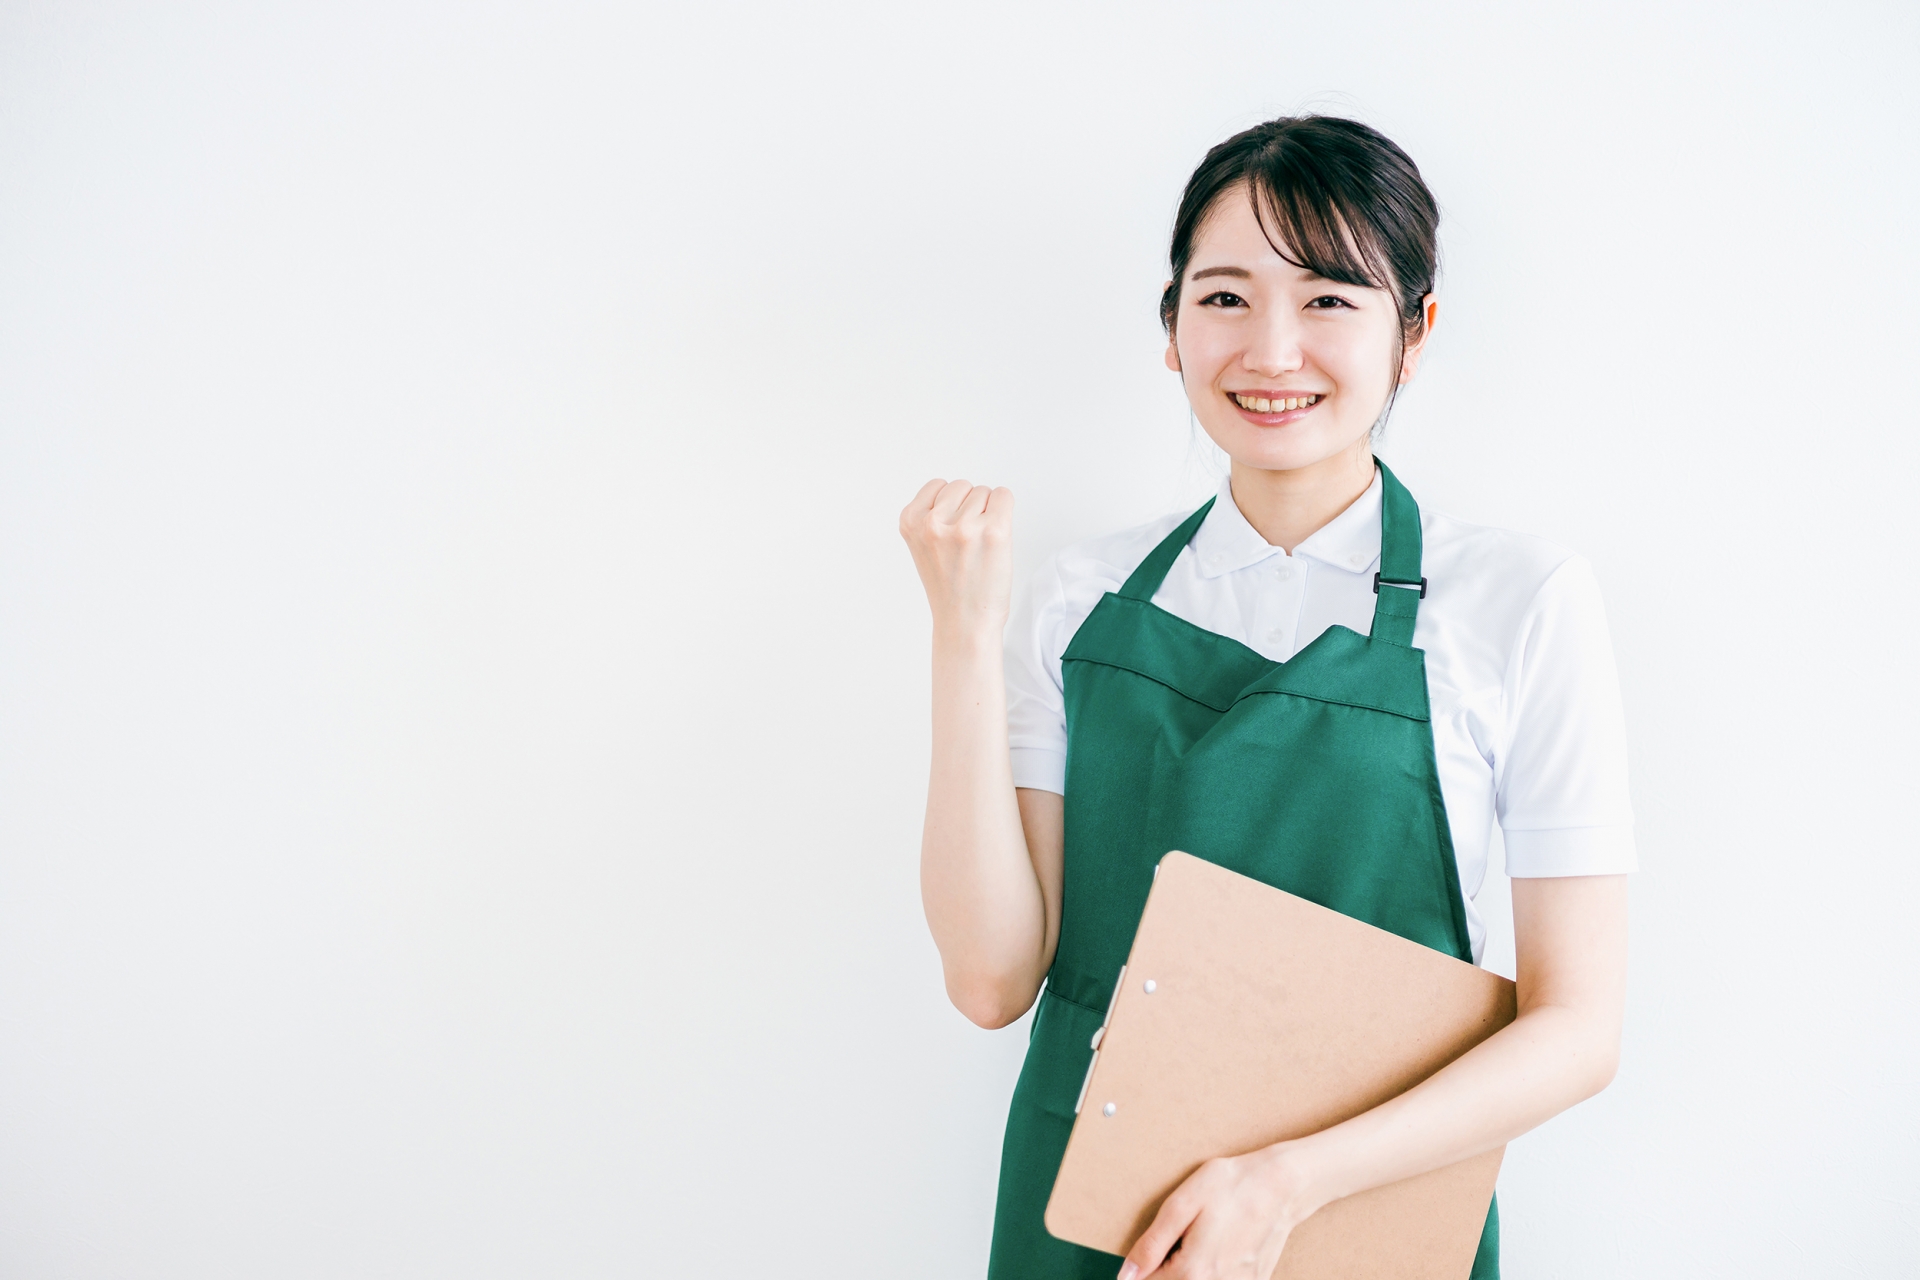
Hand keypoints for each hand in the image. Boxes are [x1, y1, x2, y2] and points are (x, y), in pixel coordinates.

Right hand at [898, 479, 1013, 636]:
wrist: (965, 622)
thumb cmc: (949, 588)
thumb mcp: (922, 546)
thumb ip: (931, 516)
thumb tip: (958, 491)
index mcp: (911, 521)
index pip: (938, 485)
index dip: (950, 507)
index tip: (951, 532)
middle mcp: (934, 522)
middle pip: (963, 487)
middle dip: (968, 508)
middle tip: (967, 543)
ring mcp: (964, 526)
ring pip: (984, 492)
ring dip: (987, 514)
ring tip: (979, 546)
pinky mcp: (994, 531)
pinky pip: (1004, 496)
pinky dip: (1004, 510)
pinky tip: (996, 537)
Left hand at [1118, 1146, 1319, 1279]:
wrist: (1281, 1184)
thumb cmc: (1231, 1187)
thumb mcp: (1182, 1205)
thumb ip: (1151, 1245)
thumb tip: (1126, 1275)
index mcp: (1192, 1271)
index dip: (1144, 1266)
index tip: (1157, 1247)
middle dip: (1168, 1267)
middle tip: (1184, 1236)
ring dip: (1192, 1268)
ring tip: (1203, 1237)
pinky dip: (1214, 1268)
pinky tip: (1221, 1245)